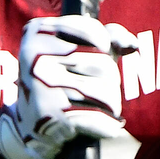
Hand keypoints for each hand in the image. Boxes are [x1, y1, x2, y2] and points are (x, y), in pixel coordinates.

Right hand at [0, 15, 135, 158]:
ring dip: (112, 103)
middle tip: (99, 90)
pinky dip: (108, 125)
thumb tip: (132, 43)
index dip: (105, 47)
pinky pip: (99, 118)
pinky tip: (104, 125)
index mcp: (37, 33)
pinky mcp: (51, 116)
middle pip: (103, 63)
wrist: (28, 123)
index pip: (94, 32)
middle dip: (111, 79)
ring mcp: (42, 86)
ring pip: (106, 91)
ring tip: (102, 108)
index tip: (97, 59)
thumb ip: (106, 37)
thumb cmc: (58, 78)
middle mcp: (35, 57)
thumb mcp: (75, 49)